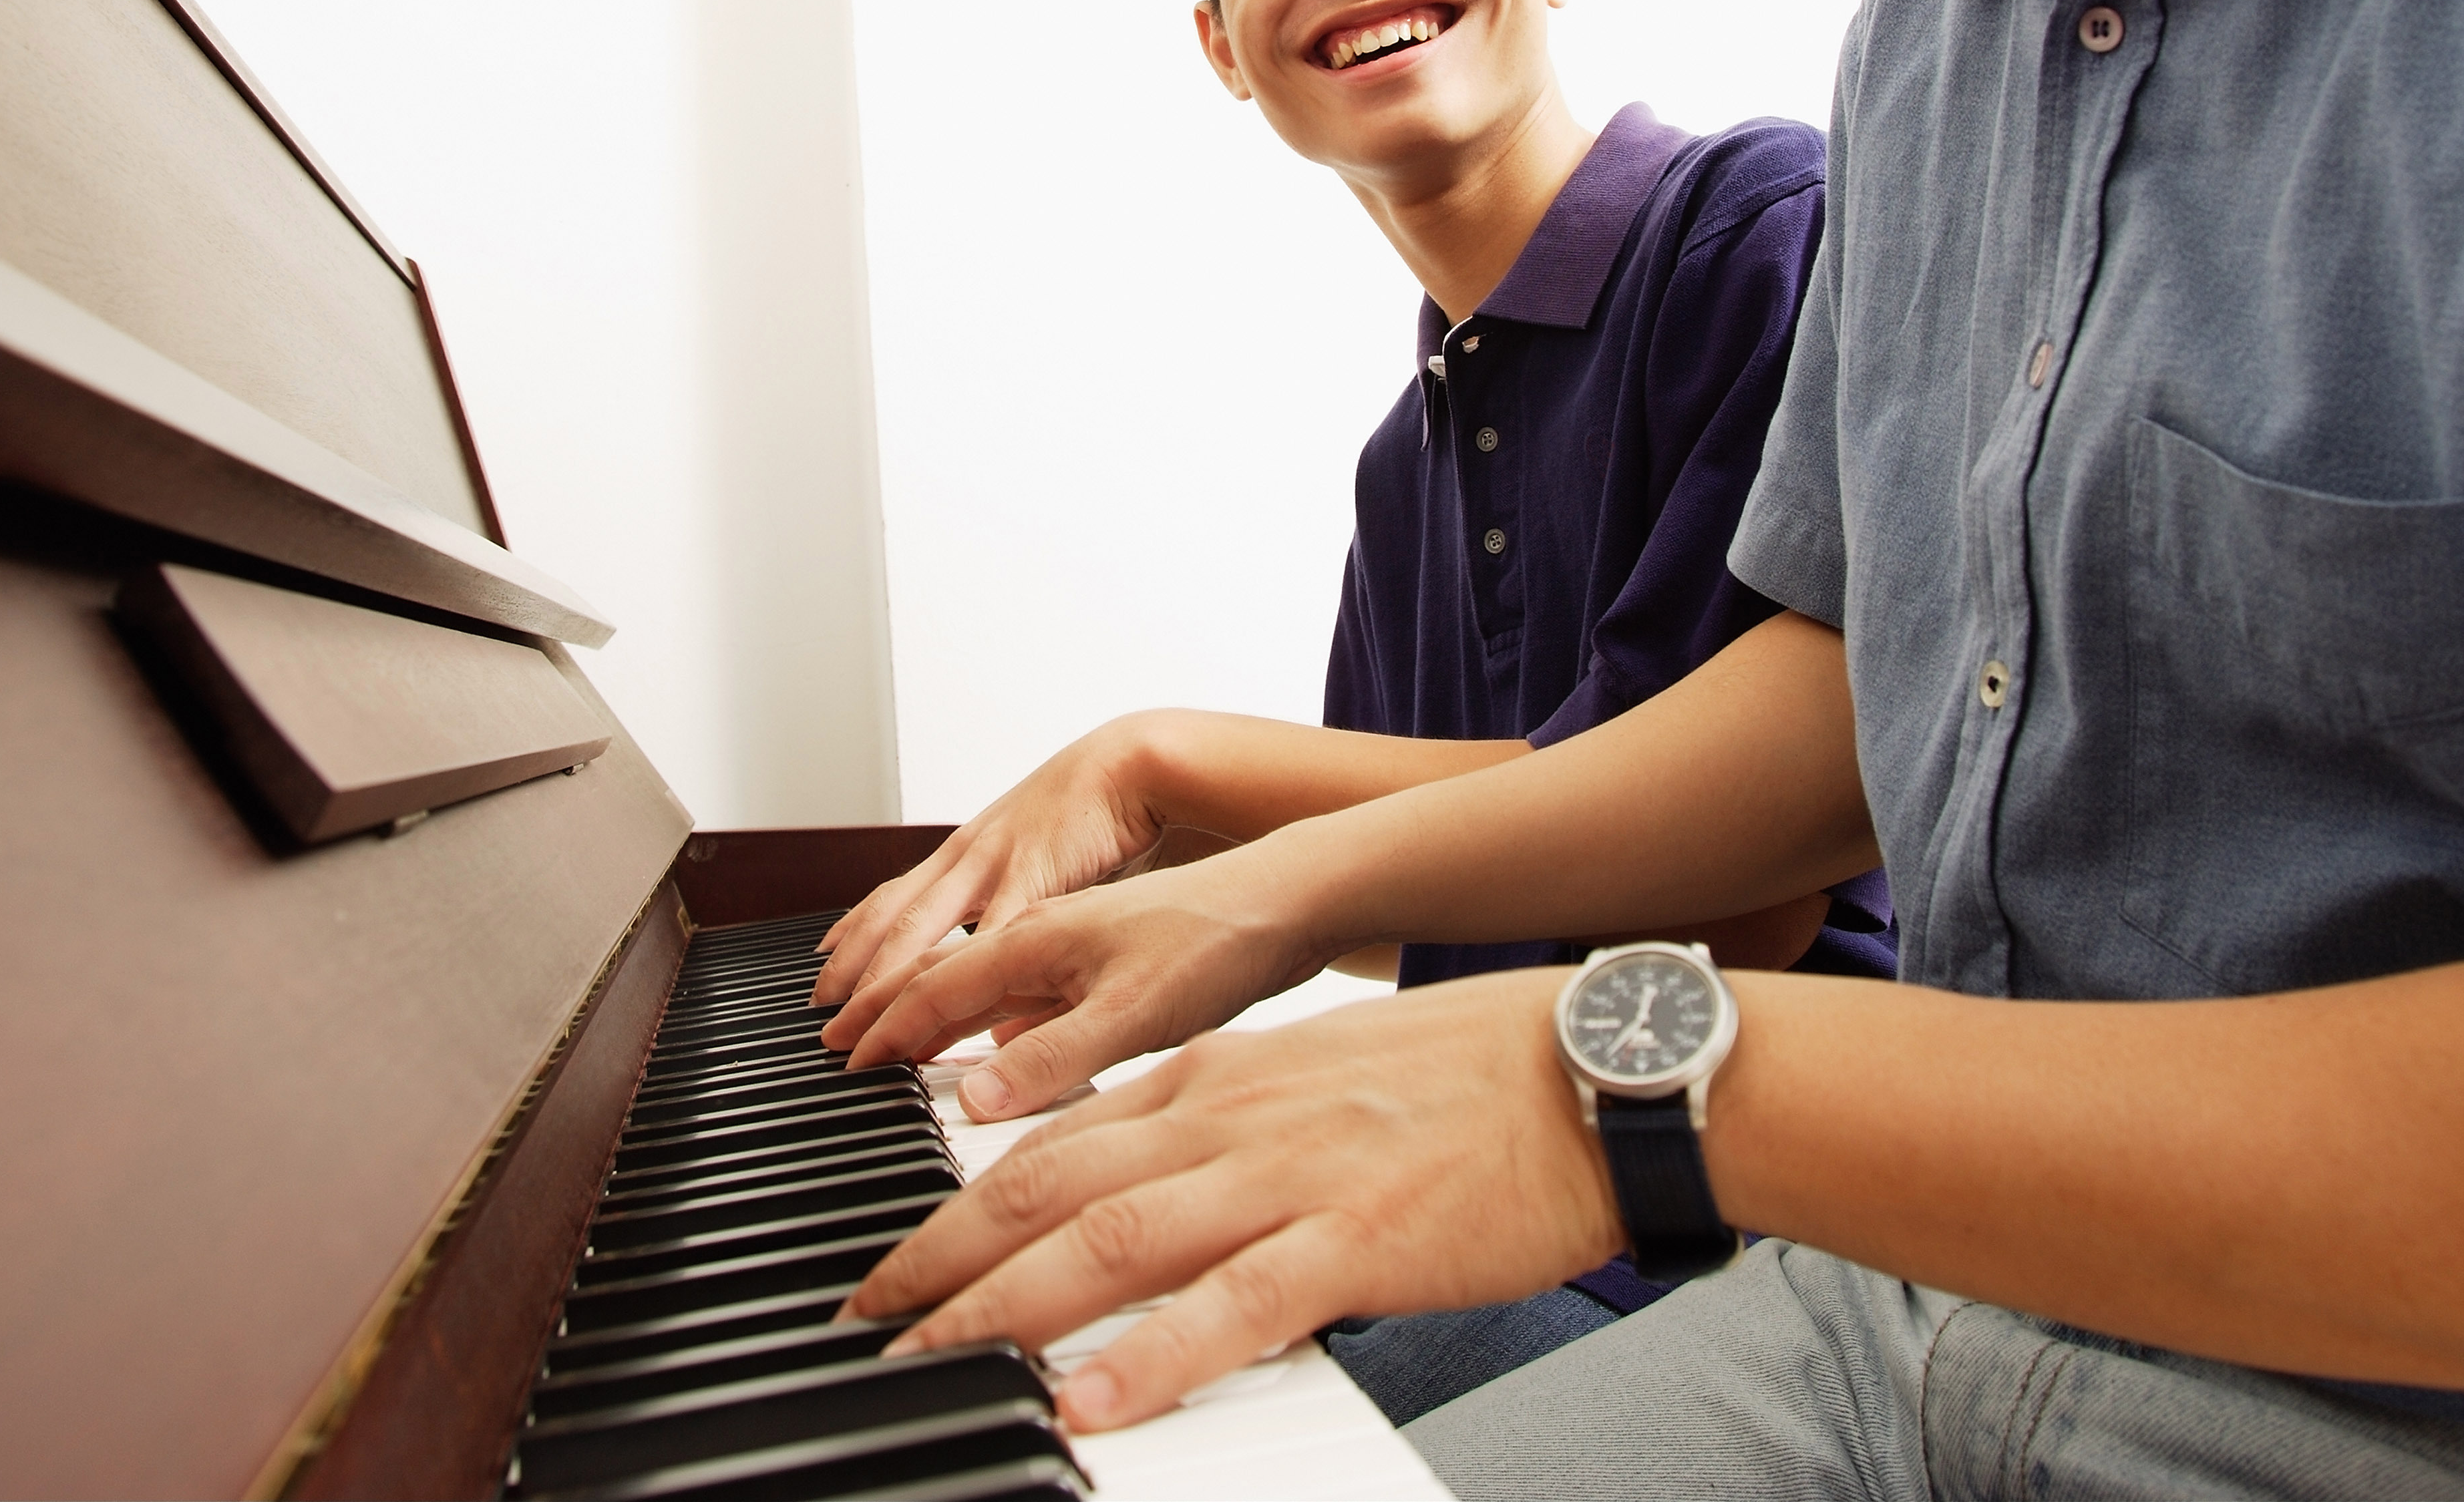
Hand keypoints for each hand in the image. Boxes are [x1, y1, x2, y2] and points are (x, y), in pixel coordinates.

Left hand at [812, 717, 1177, 1017]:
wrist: (1137, 766)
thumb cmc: (1095, 816)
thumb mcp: (1043, 865)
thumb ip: (1018, 912)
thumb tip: (1003, 962)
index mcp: (969, 851)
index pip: (893, 896)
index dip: (854, 933)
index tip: (823, 966)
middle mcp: (969, 854)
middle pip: (893, 916)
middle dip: (853, 965)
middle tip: (821, 1009)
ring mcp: (995, 861)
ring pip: (924, 924)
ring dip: (885, 972)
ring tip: (859, 1014)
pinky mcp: (1033, 871)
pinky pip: (989, 929)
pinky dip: (965, 970)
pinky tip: (948, 1003)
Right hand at [823, 850, 1327, 1116]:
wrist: (1295, 892)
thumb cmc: (1223, 940)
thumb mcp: (1138, 1013)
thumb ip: (1054, 1056)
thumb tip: (974, 1096)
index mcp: (1036, 938)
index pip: (937, 988)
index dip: (890, 1030)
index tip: (847, 1063)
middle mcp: (1043, 930)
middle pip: (939, 966)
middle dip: (882, 1000)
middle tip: (831, 1034)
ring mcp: (1071, 938)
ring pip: (972, 963)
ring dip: (919, 986)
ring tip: (874, 1002)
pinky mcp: (1104, 953)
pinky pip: (1013, 971)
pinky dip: (975, 993)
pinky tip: (987, 1019)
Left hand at [852, 972, 1621, 1430]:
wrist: (1596, 1066)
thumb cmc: (1474, 1076)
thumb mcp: (1319, 1076)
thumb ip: (1231, 1123)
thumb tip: (1161, 1180)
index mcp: (1219, 1076)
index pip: (1055, 1138)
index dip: (959, 1200)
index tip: (898, 1258)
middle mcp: (1231, 1115)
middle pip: (1048, 1184)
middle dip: (940, 1255)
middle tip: (866, 1318)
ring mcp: (1290, 1175)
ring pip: (1113, 1237)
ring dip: (1004, 1303)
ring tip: (928, 1356)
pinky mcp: (1357, 1241)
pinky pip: (1235, 1305)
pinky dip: (1153, 1356)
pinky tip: (1090, 1398)